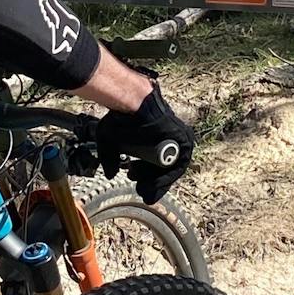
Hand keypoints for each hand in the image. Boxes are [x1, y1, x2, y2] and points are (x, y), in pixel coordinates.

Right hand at [94, 82, 195, 201]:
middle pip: (162, 168)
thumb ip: (109, 158)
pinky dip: (166, 179)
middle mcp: (169, 139)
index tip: (133, 181)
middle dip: (148, 180)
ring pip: (169, 170)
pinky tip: (153, 187)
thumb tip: (110, 174)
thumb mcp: (110, 140)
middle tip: (137, 187)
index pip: (155, 163)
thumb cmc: (121, 118)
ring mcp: (178, 140)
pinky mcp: (184, 142)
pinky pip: (178, 167)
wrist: (132, 106)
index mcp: (155, 137)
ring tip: (142, 188)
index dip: (144, 175)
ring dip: (156, 183)